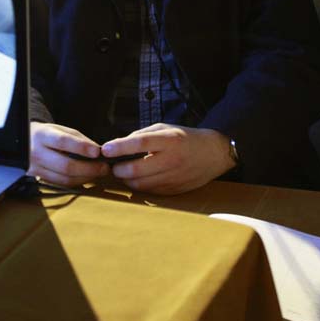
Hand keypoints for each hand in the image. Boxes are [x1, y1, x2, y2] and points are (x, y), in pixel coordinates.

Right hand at [29, 123, 107, 186]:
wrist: (22, 142)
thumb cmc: (45, 134)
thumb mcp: (59, 129)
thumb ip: (78, 139)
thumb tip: (97, 151)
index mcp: (42, 135)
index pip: (63, 142)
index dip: (81, 148)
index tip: (97, 152)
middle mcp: (36, 153)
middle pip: (65, 165)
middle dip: (88, 168)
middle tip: (104, 167)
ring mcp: (36, 169)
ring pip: (64, 179)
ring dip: (85, 178)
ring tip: (98, 173)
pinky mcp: (39, 179)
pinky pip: (60, 184)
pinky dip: (76, 182)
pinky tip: (86, 177)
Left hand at [102, 124, 235, 195]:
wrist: (214, 153)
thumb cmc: (185, 138)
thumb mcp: (165, 128)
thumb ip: (142, 135)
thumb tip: (119, 145)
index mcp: (169, 140)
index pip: (139, 143)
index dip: (119, 146)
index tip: (105, 149)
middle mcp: (172, 160)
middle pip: (136, 169)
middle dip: (118, 169)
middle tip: (112, 165)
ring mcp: (174, 177)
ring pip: (141, 184)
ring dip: (127, 179)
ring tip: (123, 172)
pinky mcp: (175, 190)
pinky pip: (150, 191)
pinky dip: (140, 186)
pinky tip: (137, 179)